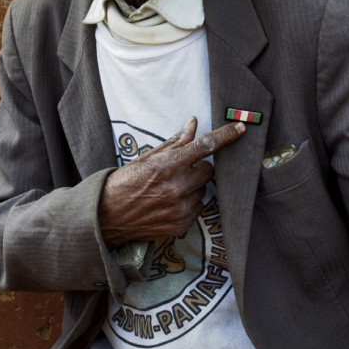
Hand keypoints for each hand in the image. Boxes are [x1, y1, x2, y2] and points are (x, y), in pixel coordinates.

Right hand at [98, 117, 244, 247]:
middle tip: (181, 168)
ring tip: (171, 187)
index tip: (241, 129)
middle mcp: (175, 188)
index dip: (225, 136)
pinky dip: (190, 201)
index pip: (204, 147)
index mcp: (166, 166)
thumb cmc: (125, 182)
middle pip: (208, 170)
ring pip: (204, 188)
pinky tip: (171, 201)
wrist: (107, 217)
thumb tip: (193, 124)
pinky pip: (199, 206)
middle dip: (198, 166)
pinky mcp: (181, 224)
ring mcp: (180, 208)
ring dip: (193, 185)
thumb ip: (174, 142)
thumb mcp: (146, 157)